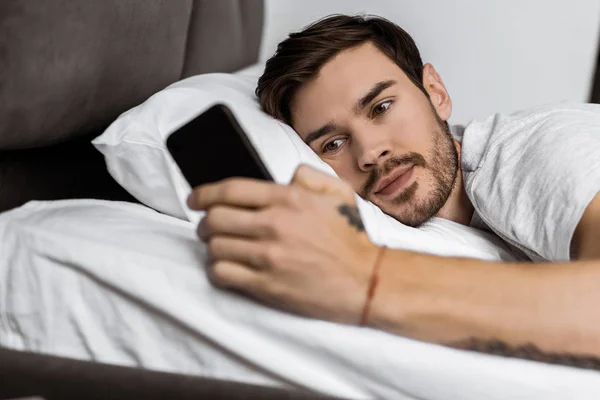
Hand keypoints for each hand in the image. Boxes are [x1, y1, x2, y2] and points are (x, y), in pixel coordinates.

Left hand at [187, 165, 379, 323]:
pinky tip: (228, 268)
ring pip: (214, 247)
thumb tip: (285, 175)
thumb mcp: (337, 193)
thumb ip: (308, 176)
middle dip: (205, 223)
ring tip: (221, 248)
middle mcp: (273, 224)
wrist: (365, 280)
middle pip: (215, 219)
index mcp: (287, 198)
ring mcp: (268, 256)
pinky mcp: (266, 285)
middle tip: (209, 227)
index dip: (203, 194)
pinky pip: (222, 274)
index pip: (229, 190)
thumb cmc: (350, 237)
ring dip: (212, 247)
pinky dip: (218, 270)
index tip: (194, 199)